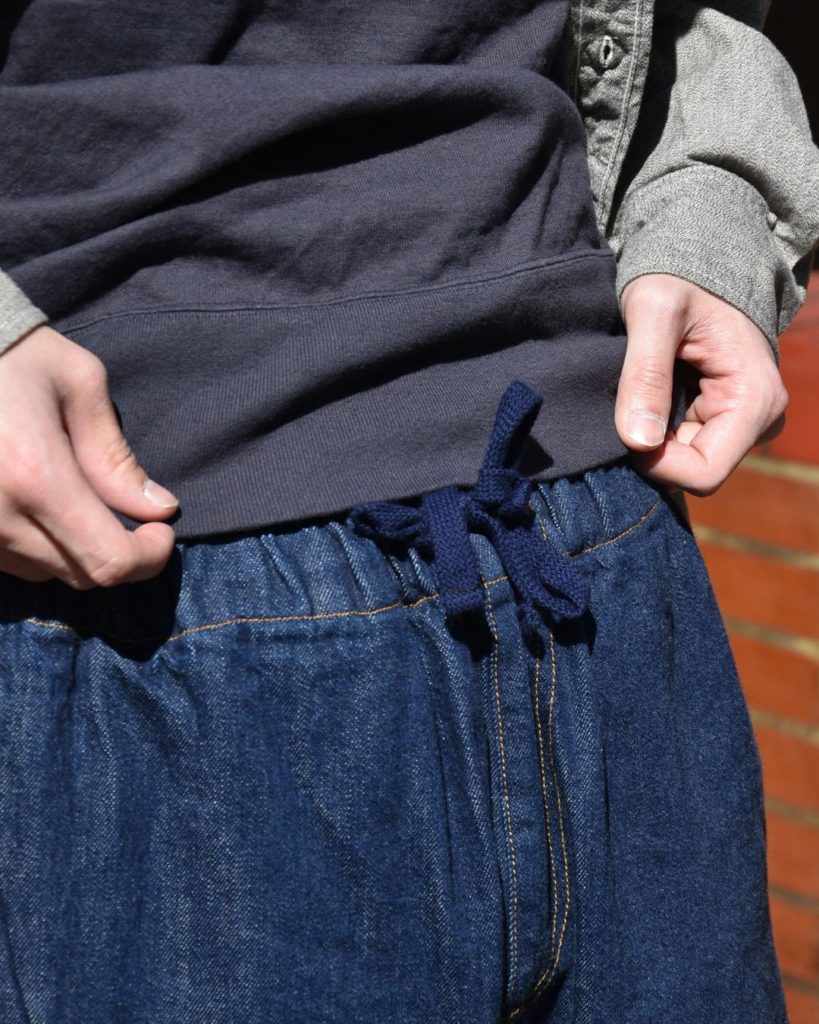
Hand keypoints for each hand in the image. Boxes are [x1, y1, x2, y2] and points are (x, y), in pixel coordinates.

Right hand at [0, 324, 177, 587]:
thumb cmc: (12, 352)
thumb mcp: (77, 382)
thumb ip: (116, 455)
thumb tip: (158, 508)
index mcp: (34, 477)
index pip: (109, 560)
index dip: (149, 557)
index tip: (161, 529)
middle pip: (80, 574)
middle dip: (119, 551)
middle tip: (132, 514)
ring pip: (42, 572)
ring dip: (73, 548)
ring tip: (75, 496)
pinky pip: (6, 559)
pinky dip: (33, 542)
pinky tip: (36, 500)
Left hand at [615, 274, 787, 495]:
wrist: (698, 263)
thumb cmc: (679, 276)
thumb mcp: (654, 311)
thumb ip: (645, 374)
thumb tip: (639, 441)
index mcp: (755, 399)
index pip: (704, 473)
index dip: (657, 464)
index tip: (624, 430)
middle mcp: (758, 419)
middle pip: (692, 472)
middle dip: (652, 450)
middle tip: (624, 404)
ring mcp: (742, 421)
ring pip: (683, 461)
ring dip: (651, 438)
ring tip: (636, 393)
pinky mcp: (722, 417)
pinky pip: (681, 445)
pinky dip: (655, 429)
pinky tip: (644, 399)